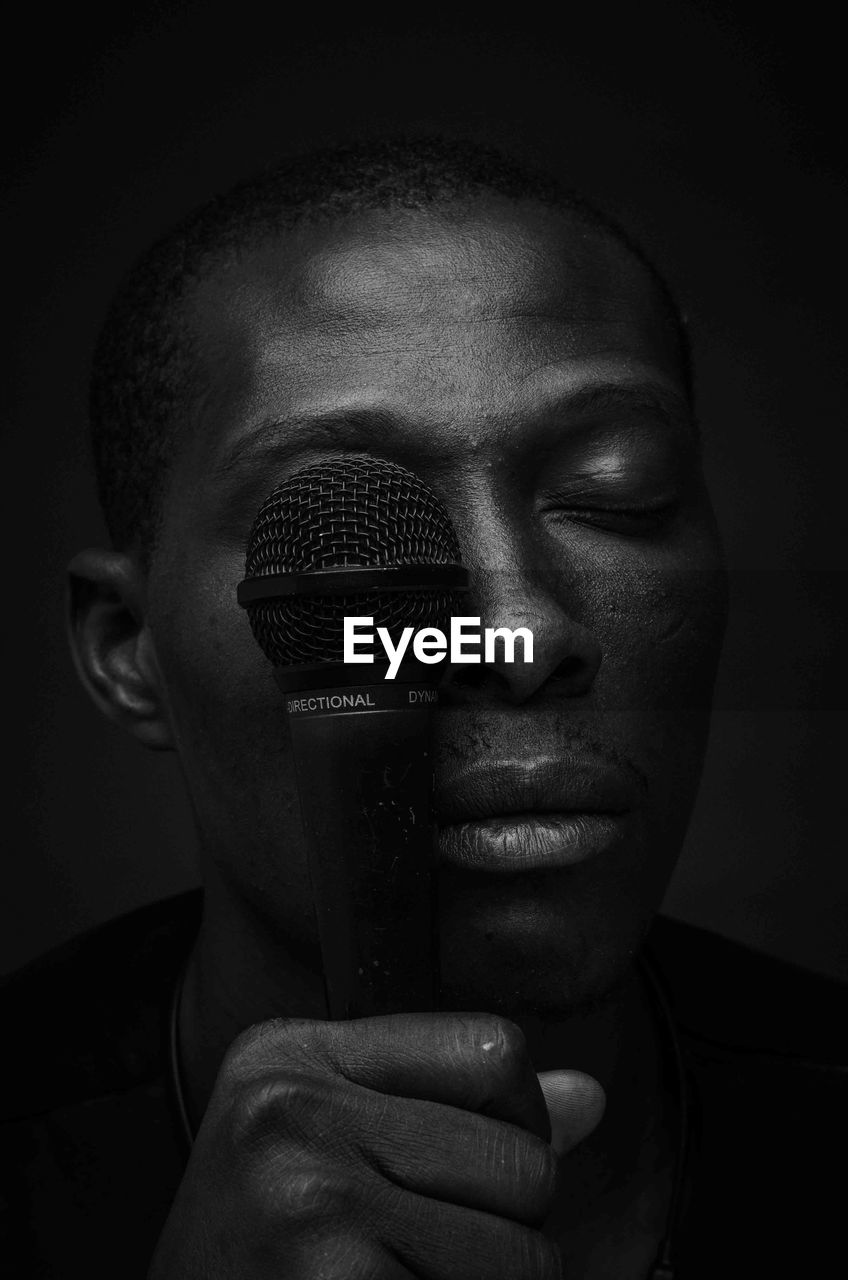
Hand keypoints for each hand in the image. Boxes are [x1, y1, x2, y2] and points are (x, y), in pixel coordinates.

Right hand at [149, 1013, 604, 1278]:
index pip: (494, 1050)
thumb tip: (588, 1097)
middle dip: (509, 1227)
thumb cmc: (252, 1252)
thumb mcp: (323, 1143)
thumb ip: (453, 1109)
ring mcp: (311, 1201)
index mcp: (294, 1055)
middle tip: (428, 1254)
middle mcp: (294, 1113)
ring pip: (526, 1257)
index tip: (475, 1169)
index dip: (520, 1119)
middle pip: (525, 1161)